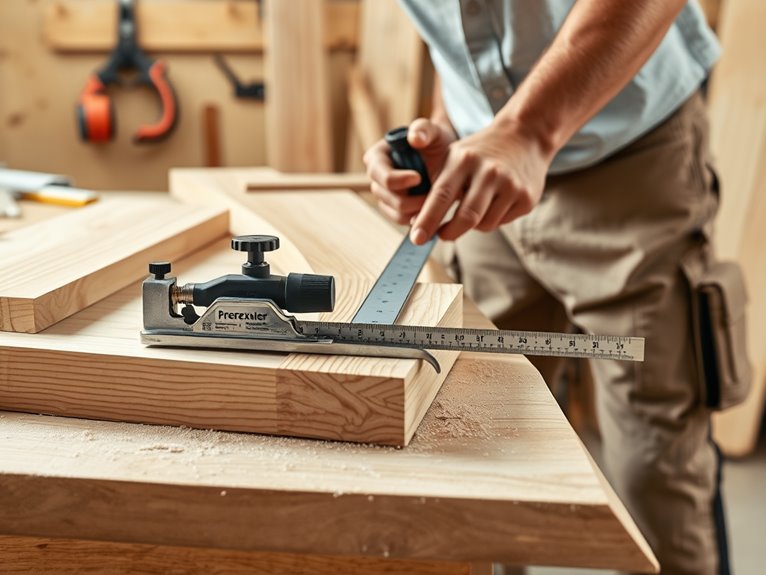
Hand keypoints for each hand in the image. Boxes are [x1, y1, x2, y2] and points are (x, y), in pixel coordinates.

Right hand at [363, 118, 456, 225]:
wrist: (443, 156)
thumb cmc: (434, 141)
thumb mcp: (432, 131)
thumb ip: (423, 128)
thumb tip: (414, 138)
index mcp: (377, 157)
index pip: (380, 174)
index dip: (397, 179)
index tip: (418, 177)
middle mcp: (376, 178)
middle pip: (386, 197)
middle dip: (410, 199)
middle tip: (433, 194)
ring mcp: (384, 195)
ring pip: (395, 212)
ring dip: (415, 210)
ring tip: (434, 200)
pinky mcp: (395, 209)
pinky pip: (402, 220)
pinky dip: (417, 218)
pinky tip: (431, 209)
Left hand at [409, 119, 553, 244]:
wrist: (524, 136)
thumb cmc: (478, 153)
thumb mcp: (453, 158)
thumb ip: (436, 188)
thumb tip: (419, 224)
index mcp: (464, 159)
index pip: (441, 195)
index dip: (427, 220)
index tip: (417, 239)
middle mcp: (489, 171)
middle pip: (466, 217)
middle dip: (450, 233)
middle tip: (441, 236)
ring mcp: (511, 184)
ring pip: (484, 224)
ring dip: (472, 225)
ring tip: (473, 208)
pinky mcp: (527, 197)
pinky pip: (501, 223)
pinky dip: (492, 219)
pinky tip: (495, 203)